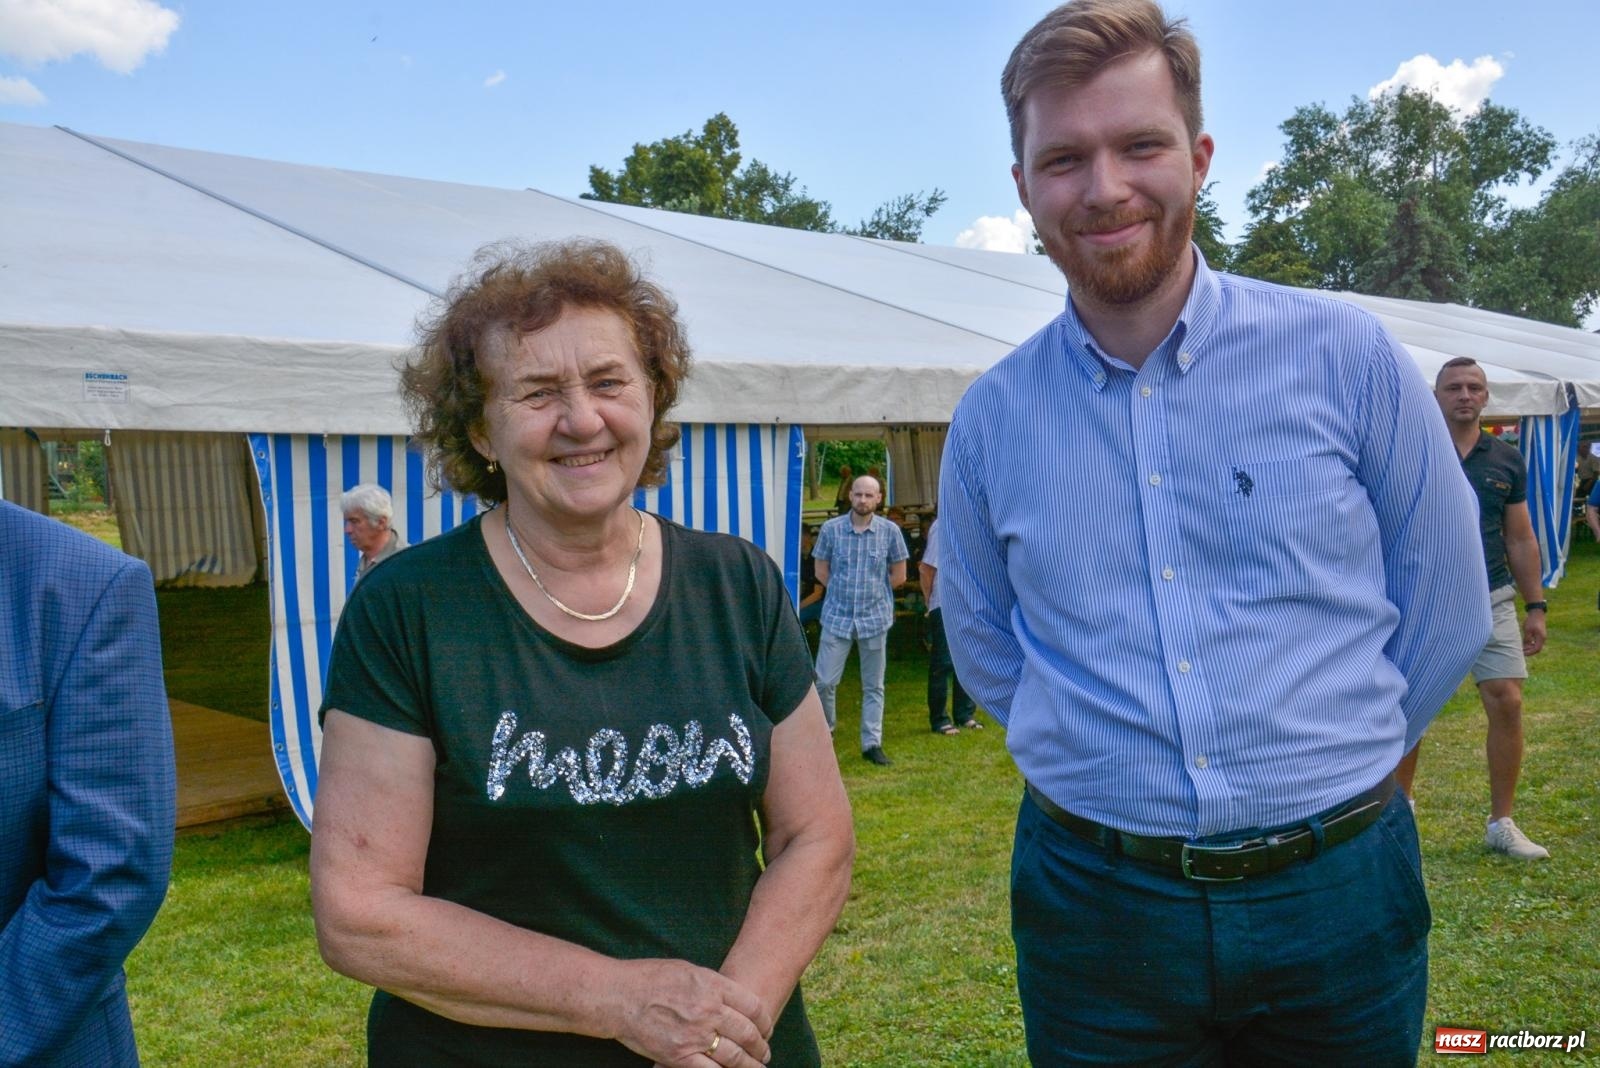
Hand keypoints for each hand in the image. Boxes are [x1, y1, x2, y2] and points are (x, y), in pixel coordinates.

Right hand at [612, 958, 771, 1067]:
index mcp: (713, 986)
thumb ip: (713, 985)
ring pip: (735, 1057)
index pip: (753, 1007)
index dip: (765, 1021)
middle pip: (748, 1033)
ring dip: (750, 1065)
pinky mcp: (679, 1056)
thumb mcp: (688, 969)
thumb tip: (731, 998)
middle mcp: (708, 1011)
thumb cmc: (649, 978)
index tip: (766, 1028)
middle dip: (761, 1046)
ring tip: (756, 1067)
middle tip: (765, 1052)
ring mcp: (695, 1035)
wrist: (618, 996)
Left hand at [1522, 610, 1546, 655]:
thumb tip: (1525, 646)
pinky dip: (1530, 644)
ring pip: (1536, 645)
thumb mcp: (1528, 630)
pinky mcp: (1539, 634)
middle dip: (1529, 651)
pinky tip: (1524, 643)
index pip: (1536, 649)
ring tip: (1521, 648)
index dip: (1530, 652)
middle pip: (1537, 649)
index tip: (1523, 653)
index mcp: (1541, 638)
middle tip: (1521, 651)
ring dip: (1529, 648)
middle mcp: (1542, 638)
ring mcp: (1541, 636)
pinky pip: (1535, 642)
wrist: (1536, 613)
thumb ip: (1527, 639)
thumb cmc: (1532, 621)